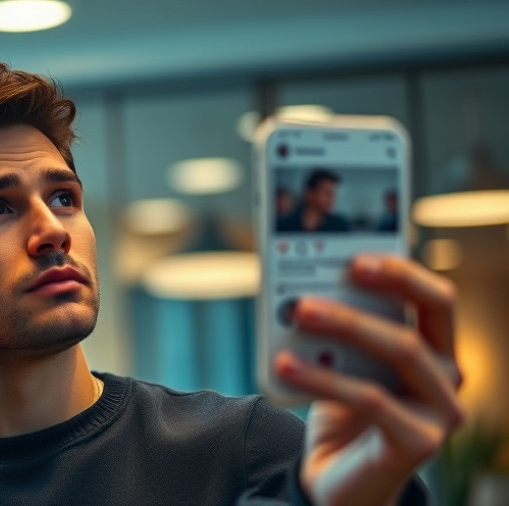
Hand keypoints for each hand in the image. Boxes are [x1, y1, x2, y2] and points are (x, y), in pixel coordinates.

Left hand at [276, 255, 463, 505]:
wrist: (335, 480)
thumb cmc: (339, 413)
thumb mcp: (336, 363)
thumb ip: (332, 332)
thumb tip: (300, 291)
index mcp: (433, 348)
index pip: (433, 295)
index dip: (402, 269)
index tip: (357, 252)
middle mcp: (448, 375)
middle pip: (434, 311)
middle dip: (390, 281)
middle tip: (342, 267)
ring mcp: (441, 410)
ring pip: (401, 349)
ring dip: (346, 323)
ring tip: (299, 310)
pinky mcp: (420, 441)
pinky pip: (370, 398)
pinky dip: (323, 377)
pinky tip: (286, 364)